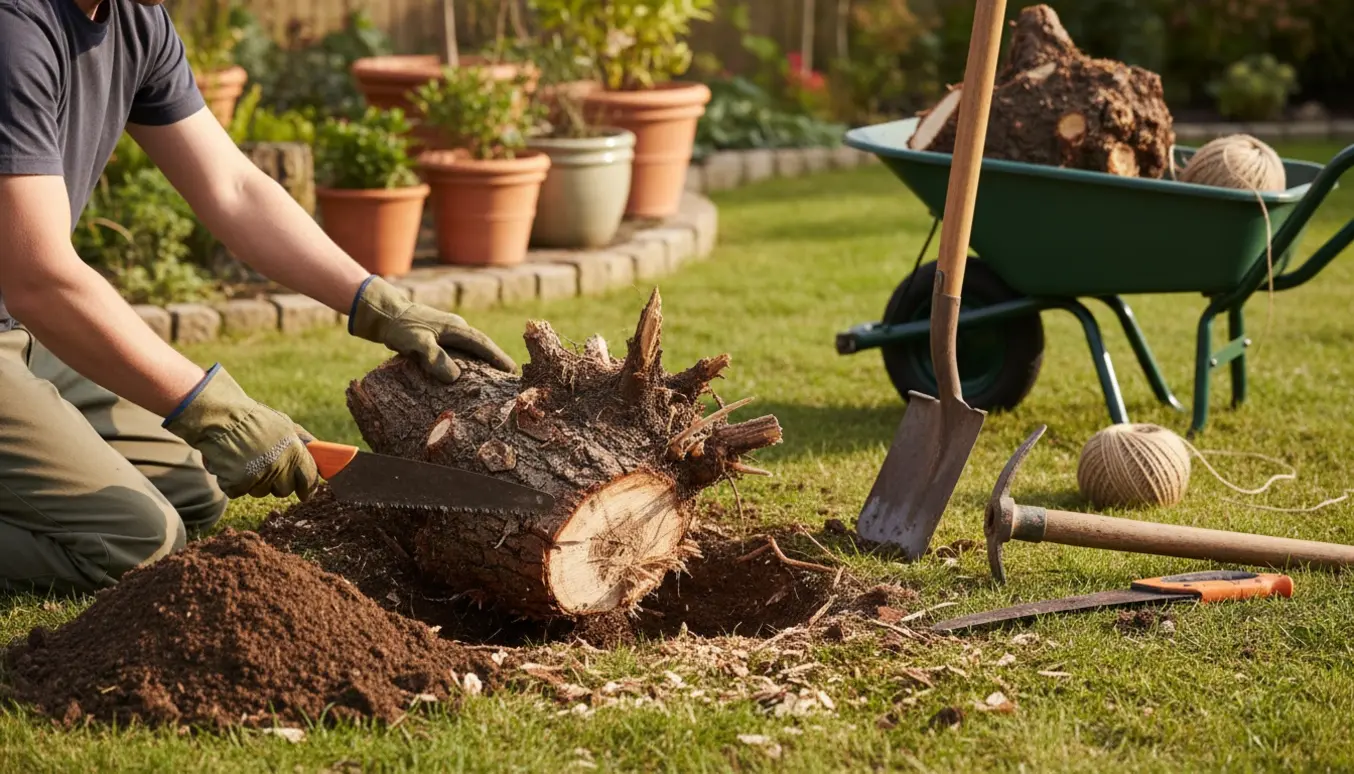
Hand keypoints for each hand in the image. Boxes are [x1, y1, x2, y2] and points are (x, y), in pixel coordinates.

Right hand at [162, 364, 318, 499]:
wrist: (218, 416)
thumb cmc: (251, 418)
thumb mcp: (284, 424)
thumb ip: (302, 442)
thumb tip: (320, 456)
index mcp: (294, 449)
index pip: (309, 478)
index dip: (307, 488)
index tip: (305, 494)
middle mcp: (280, 464)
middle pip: (284, 490)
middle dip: (276, 483)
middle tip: (263, 467)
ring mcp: (259, 474)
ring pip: (260, 492)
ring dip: (252, 482)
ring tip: (243, 460)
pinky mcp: (238, 482)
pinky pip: (237, 492)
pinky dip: (231, 482)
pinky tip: (229, 464)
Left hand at [347, 275, 516, 382]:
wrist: (383, 314)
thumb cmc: (401, 327)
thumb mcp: (417, 343)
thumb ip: (435, 358)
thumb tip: (456, 377)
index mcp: (456, 328)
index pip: (483, 345)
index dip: (498, 358)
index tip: (512, 371)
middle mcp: (456, 328)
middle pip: (481, 345)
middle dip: (496, 359)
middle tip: (509, 377)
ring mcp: (447, 331)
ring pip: (470, 347)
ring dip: (482, 360)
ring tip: (492, 377)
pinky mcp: (438, 336)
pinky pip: (459, 350)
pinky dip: (467, 360)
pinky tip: (465, 372)